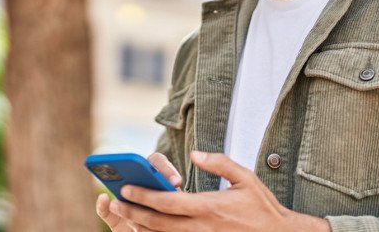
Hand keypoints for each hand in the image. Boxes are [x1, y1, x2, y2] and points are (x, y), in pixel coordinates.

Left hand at [108, 151, 330, 231]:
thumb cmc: (262, 207)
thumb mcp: (245, 178)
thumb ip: (219, 163)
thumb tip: (196, 154)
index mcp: (209, 207)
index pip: (167, 202)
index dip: (143, 195)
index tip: (126, 187)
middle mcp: (201, 227)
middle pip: (158, 223)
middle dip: (133, 212)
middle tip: (116, 201)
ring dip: (141, 226)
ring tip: (125, 214)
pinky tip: (147, 227)